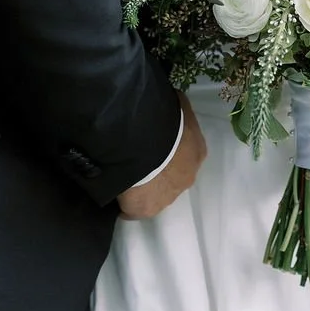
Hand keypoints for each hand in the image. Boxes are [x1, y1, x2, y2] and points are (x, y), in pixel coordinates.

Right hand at [117, 93, 206, 219]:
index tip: (152, 144)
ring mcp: (167, 197)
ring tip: (122, 173)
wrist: (144, 142)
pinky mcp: (145, 209)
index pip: (183, 153)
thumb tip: (172, 100)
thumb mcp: (174, 104)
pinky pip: (132, 209)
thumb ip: (176, 105)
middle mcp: (187, 178)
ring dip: (141, 185)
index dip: (168, 150)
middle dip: (156, 169)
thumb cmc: (162, 119)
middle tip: (135, 157)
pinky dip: (124, 204)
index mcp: (196, 151)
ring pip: (154, 193)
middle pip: (171, 176)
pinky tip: (113, 193)